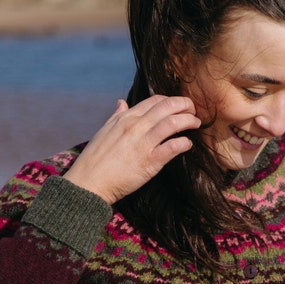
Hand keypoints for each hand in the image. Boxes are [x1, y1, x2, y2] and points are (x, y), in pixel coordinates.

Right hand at [63, 95, 199, 203]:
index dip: (171, 100)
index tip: (179, 106)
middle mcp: (135, 126)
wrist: (89, 183)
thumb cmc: (95, 160)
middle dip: (185, 105)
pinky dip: (184, 143)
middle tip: (193, 110)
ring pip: (173, 123)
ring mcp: (142, 143)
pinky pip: (172, 147)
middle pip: (168, 107)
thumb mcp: (104, 131)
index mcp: (125, 118)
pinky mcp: (149, 162)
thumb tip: (121, 102)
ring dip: (188, 120)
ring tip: (195, 124)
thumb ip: (116, 116)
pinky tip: (187, 144)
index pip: (155, 101)